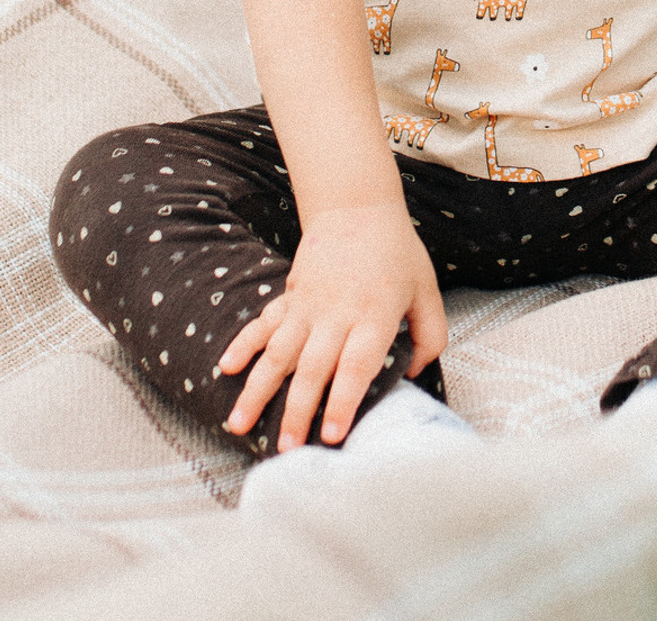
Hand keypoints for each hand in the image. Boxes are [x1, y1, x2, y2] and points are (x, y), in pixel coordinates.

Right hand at [217, 202, 444, 449]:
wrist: (359, 207)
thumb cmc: (398, 253)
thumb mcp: (427, 290)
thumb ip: (430, 335)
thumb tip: (415, 373)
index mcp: (375, 314)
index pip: (357, 365)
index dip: (343, 401)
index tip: (331, 435)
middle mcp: (338, 313)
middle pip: (313, 368)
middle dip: (296, 411)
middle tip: (285, 449)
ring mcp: (309, 305)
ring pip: (279, 352)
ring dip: (258, 389)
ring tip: (237, 425)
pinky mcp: (292, 296)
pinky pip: (264, 323)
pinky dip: (243, 344)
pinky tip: (226, 368)